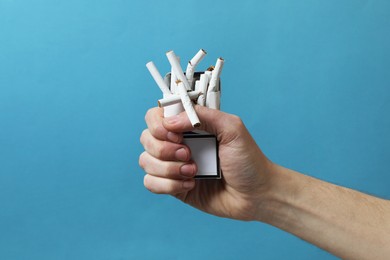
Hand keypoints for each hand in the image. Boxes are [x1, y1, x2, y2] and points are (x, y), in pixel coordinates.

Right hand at [139, 105, 272, 220]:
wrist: (256, 195)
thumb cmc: (248, 160)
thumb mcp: (232, 128)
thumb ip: (202, 116)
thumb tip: (170, 122)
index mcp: (190, 126)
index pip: (156, 116)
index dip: (159, 124)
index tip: (176, 134)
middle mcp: (178, 143)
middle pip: (146, 137)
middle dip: (163, 148)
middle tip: (187, 154)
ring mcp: (174, 165)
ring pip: (145, 161)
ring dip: (167, 168)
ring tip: (193, 172)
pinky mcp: (173, 186)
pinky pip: (151, 183)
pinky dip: (167, 185)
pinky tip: (190, 185)